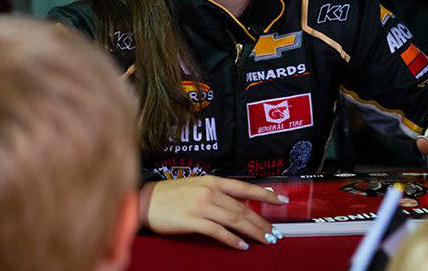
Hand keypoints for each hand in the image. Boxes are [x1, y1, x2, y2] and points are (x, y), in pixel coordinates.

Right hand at [141, 176, 288, 249]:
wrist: (146, 200)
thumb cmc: (170, 195)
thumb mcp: (196, 186)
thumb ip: (216, 193)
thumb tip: (238, 206)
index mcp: (213, 181)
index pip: (245, 188)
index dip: (265, 194)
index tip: (281, 200)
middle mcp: (210, 191)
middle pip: (243, 209)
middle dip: (262, 222)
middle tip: (275, 233)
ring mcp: (201, 205)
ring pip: (234, 220)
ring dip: (253, 232)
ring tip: (265, 240)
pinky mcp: (192, 220)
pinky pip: (218, 232)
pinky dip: (232, 240)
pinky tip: (242, 246)